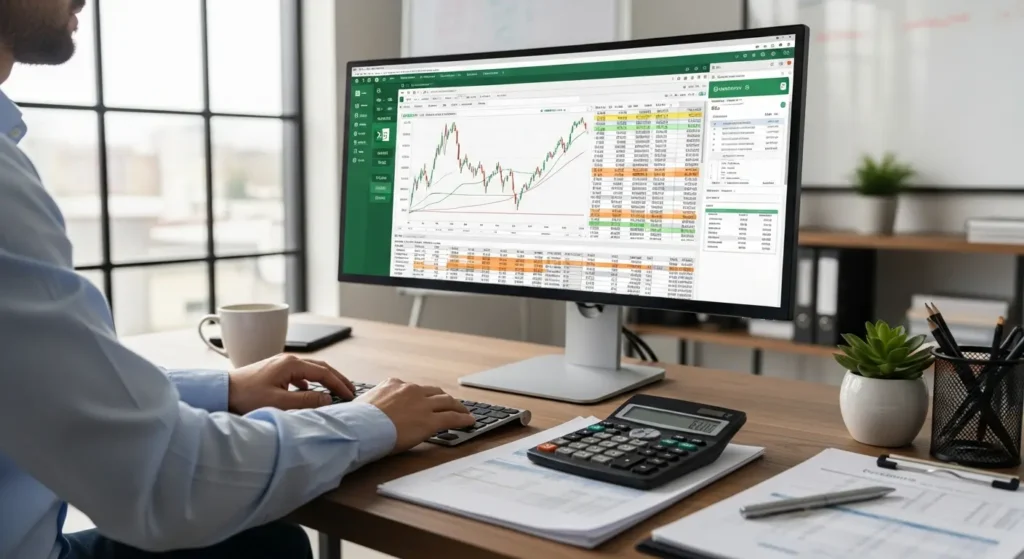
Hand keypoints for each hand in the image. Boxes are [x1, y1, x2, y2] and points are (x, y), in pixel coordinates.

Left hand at [227, 354, 356, 413]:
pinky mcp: (274, 370)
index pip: (324, 372)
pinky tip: (307, 390)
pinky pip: (299, 373)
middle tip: (350, 389)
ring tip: (334, 390)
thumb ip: (306, 401)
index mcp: (291, 364)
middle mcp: (288, 359)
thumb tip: (327, 398)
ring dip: (324, 379)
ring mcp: (281, 363)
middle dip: (337, 378)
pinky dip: (310, 381)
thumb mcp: (279, 402)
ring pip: (311, 369)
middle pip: (320, 367)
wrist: (223, 391)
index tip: (350, 395)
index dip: (339, 384)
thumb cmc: (247, 396)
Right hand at [355, 378, 474, 453]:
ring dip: (458, 407)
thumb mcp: (362, 403)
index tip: (427, 400)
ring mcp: (422, 404)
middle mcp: (411, 390)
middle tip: (451, 404)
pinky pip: (452, 418)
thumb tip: (366, 409)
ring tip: (464, 412)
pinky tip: (469, 422)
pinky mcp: (430, 421)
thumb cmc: (356, 420)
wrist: (360, 428)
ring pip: (447, 402)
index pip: (414, 389)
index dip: (423, 396)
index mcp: (393, 384)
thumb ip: (373, 402)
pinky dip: (463, 419)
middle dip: (444, 398)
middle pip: (435, 392)